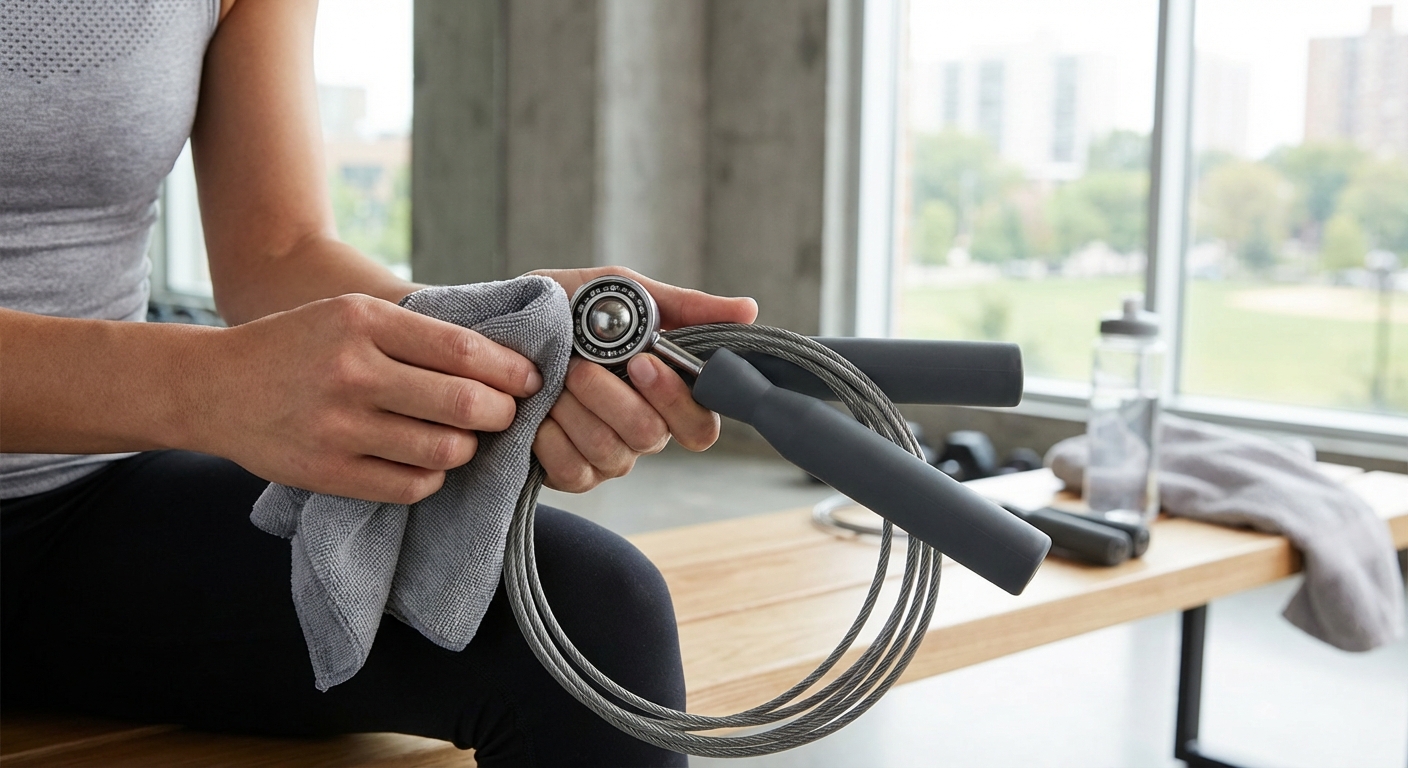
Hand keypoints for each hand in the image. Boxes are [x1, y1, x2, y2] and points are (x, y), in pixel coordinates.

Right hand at [199, 294, 541, 502]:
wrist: (213, 387)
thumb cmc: (300, 345)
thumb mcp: (352, 314)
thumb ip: (418, 332)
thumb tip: (503, 358)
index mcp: (363, 322)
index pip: (463, 351)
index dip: (510, 370)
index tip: (529, 380)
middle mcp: (352, 372)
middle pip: (464, 404)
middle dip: (501, 413)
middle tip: (505, 414)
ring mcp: (338, 427)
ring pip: (445, 451)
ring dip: (468, 448)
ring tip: (463, 437)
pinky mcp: (328, 473)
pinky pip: (412, 486)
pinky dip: (433, 477)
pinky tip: (427, 460)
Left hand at [528, 267, 757, 491]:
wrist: (498, 327)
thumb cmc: (566, 308)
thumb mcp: (620, 292)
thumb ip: (685, 307)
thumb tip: (750, 310)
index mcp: (667, 393)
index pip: (701, 425)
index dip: (677, 399)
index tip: (642, 362)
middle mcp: (645, 431)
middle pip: (652, 436)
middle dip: (610, 397)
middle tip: (580, 365)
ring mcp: (609, 458)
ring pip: (610, 452)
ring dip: (573, 408)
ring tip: (553, 378)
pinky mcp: (571, 475)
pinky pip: (573, 471)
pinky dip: (550, 436)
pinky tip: (537, 411)